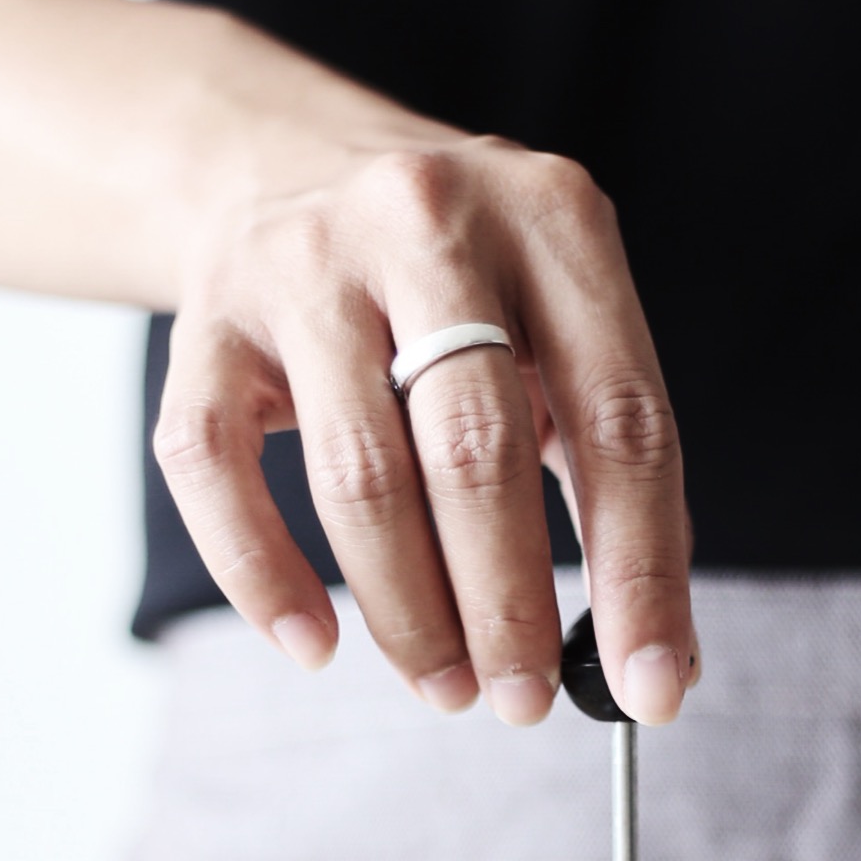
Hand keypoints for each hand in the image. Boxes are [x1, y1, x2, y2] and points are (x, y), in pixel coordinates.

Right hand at [151, 31, 693, 723]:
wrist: (282, 157)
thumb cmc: (455, 281)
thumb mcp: (557, 316)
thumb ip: (609, 459)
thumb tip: (652, 656)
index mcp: (552, 219)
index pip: (620, 418)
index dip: (641, 569)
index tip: (654, 684)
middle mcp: (426, 219)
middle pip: (477, 450)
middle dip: (508, 605)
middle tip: (524, 703)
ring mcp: (304, 262)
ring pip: (360, 476)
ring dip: (408, 611)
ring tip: (446, 686)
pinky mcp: (206, 318)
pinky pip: (217, 471)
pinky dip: (264, 577)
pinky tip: (315, 645)